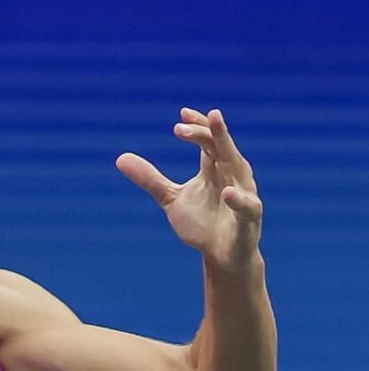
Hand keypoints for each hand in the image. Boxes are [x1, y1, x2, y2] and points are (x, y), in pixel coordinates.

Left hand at [117, 108, 263, 268]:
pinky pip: (246, 205)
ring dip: (226, 147)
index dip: (197, 126)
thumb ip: (150, 179)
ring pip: (237, 165)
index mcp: (214, 167)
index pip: (207, 140)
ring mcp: (243, 193)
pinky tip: (227, 192)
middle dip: (206, 131)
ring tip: (215, 130)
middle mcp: (231, 174)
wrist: (221, 256)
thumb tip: (120, 158)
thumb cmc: (201, 224)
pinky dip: (237, 199)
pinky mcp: (249, 217)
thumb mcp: (170, 199)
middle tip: (186, 121)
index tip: (181, 114)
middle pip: (220, 146)